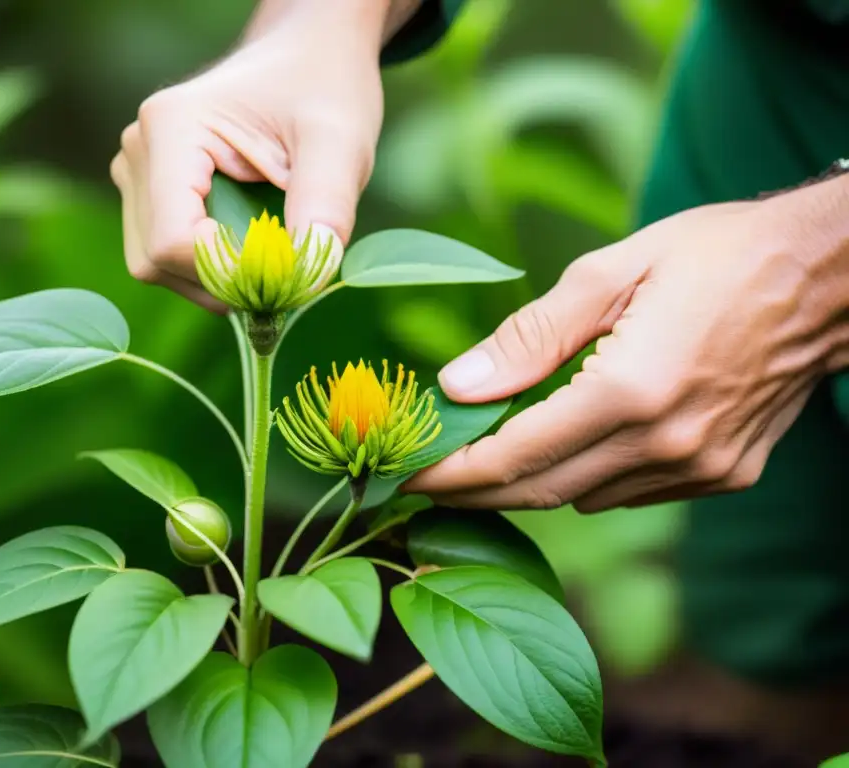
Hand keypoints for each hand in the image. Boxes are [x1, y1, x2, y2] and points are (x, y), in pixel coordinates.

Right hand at [111, 0, 396, 309]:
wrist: (308, 59)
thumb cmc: (323, 88)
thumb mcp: (340, 141)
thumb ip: (326, 205)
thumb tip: (309, 280)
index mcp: (172, 127)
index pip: (173, 239)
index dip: (227, 271)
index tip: (286, 270)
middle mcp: (139, 150)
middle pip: (157, 260)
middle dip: (224, 280)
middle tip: (288, 270)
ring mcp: (137, 173)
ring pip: (156, 267)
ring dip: (217, 280)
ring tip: (274, 253)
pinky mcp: (148, 193)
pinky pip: (165, 258)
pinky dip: (211, 269)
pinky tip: (253, 247)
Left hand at [405, 177, 848, 511]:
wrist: (825, 276)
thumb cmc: (715, 256)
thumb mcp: (611, 272)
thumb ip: (529, 338)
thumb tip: (457, 385)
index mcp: (630, 391)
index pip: (514, 456)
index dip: (451, 474)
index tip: (405, 478)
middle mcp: (665, 443)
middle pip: (541, 492)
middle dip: (475, 493)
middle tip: (427, 483)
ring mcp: (699, 467)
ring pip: (584, 498)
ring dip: (531, 484)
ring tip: (489, 458)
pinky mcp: (724, 475)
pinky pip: (629, 492)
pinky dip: (587, 478)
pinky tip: (572, 445)